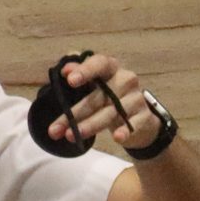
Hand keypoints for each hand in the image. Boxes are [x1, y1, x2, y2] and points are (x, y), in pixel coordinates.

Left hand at [45, 52, 164, 151]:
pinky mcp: (144, 115)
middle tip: (55, 128)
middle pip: (99, 96)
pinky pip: (133, 124)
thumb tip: (64, 69)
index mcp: (110, 67)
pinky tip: (117, 137)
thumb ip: (78, 74)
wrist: (136, 115)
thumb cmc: (107, 95)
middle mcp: (125, 79)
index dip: (85, 70)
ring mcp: (136, 97)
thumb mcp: (93, 84)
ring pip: (111, 112)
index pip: (99, 63)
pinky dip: (126, 131)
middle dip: (75, 113)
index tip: (70, 80)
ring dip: (90, 125)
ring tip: (71, 136)